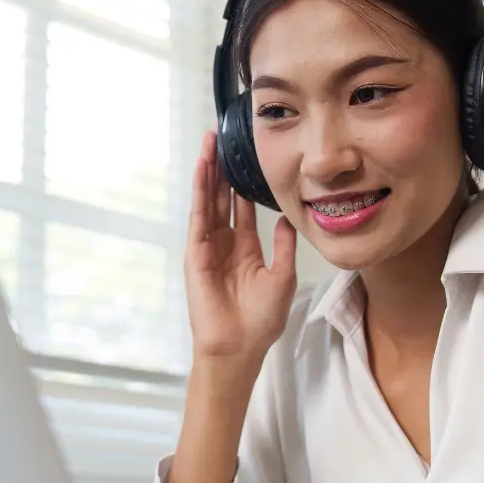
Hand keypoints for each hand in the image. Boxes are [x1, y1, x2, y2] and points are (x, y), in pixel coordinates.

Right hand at [185, 131, 296, 360]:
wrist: (239, 346)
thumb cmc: (260, 320)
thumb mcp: (283, 277)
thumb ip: (285, 246)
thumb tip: (287, 219)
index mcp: (245, 249)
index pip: (242, 207)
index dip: (242, 183)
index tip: (245, 157)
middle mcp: (224, 244)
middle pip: (221, 197)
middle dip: (221, 168)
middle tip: (221, 136)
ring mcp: (208, 247)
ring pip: (208, 201)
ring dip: (207, 171)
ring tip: (209, 141)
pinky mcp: (196, 253)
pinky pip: (198, 216)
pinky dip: (199, 191)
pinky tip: (202, 169)